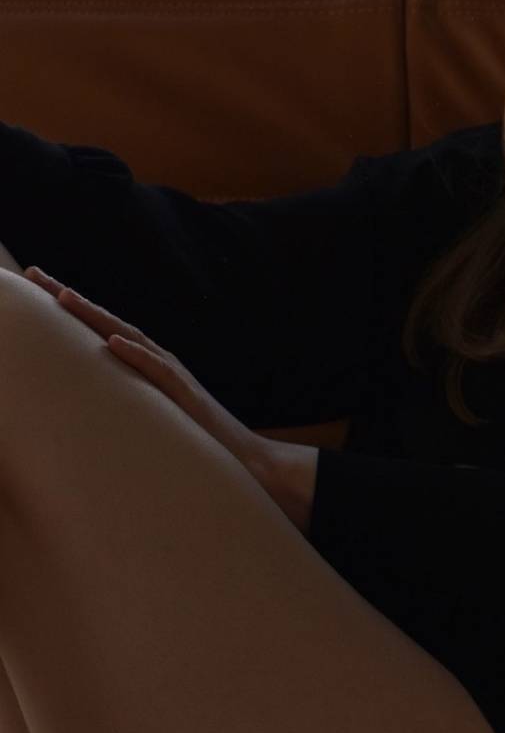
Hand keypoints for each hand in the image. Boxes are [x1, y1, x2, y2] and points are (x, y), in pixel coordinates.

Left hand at [23, 266, 273, 490]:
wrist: (244, 458)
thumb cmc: (195, 440)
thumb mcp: (153, 415)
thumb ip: (130, 401)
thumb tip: (94, 402)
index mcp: (148, 364)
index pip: (103, 328)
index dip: (71, 308)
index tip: (36, 287)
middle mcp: (157, 361)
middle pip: (108, 322)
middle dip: (70, 299)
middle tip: (32, 274)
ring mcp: (172, 376)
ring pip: (130, 337)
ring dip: (96, 316)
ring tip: (63, 297)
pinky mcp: (185, 396)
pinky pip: (158, 371)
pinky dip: (135, 354)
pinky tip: (112, 342)